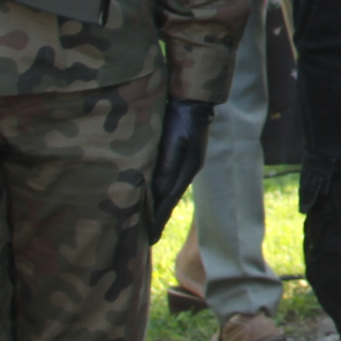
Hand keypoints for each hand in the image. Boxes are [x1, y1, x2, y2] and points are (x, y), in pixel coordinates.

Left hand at [149, 99, 214, 234]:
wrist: (194, 99)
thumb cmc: (181, 117)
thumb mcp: (173, 139)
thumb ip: (166, 164)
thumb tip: (157, 191)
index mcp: (187, 168)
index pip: (168, 200)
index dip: (158, 221)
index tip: (150, 241)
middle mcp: (188, 170)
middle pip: (169, 200)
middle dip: (158, 220)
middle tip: (146, 241)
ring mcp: (187, 164)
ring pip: (168, 191)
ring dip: (158, 207)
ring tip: (147, 224)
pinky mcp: (182, 157)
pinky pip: (168, 180)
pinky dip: (159, 192)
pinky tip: (152, 197)